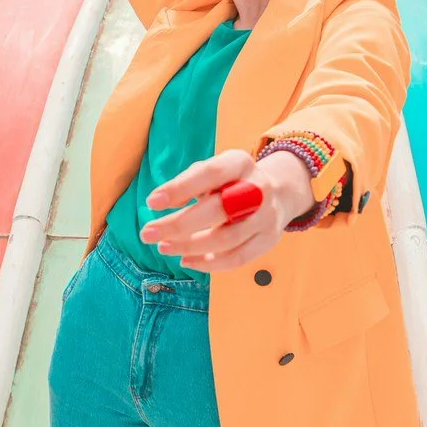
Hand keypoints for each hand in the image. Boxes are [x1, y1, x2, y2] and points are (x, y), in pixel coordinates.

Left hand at [139, 147, 313, 271]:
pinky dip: (208, 264)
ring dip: (190, 246)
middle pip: (218, 210)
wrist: (278, 192)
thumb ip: (189, 182)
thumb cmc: (231, 182)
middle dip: (179, 224)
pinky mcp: (268, 239)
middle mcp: (258, 188)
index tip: (151, 202)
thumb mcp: (213, 171)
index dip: (180, 188)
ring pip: (226, 239)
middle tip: (147, 233)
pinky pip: (237, 258)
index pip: (210, 174)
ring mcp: (266, 216)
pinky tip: (186, 260)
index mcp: (240, 163)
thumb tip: (161, 202)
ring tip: (163, 247)